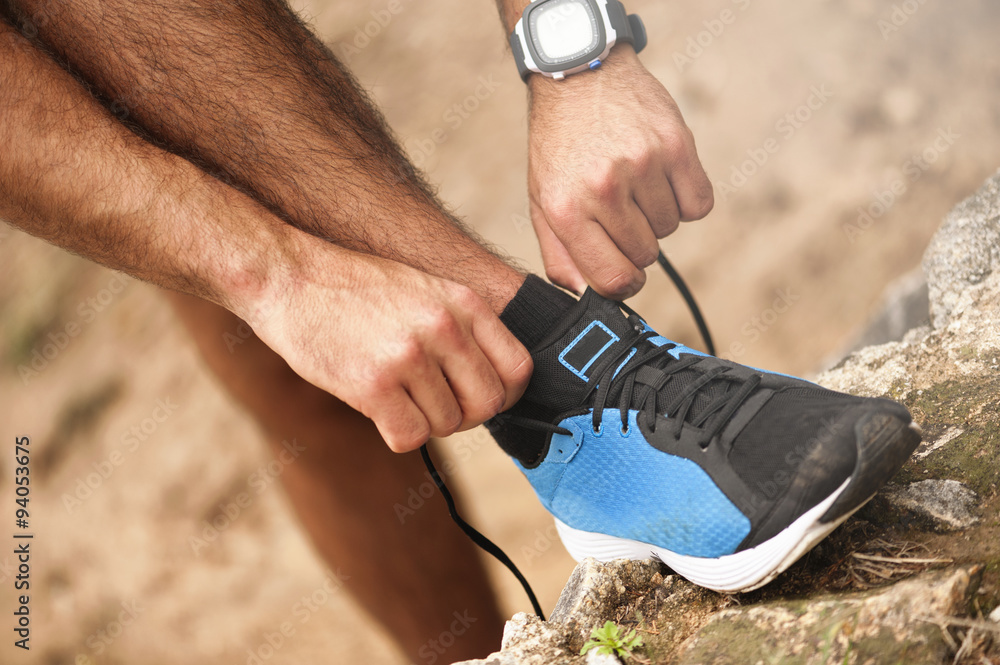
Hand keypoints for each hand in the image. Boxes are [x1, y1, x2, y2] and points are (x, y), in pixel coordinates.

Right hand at [245, 237, 532, 451]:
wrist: (289, 278)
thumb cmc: (356, 289)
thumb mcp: (425, 289)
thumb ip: (462, 329)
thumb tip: (495, 388)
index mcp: (463, 302)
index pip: (518, 368)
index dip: (504, 394)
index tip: (478, 398)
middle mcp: (444, 327)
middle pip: (487, 404)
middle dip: (464, 415)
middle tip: (431, 404)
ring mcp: (409, 356)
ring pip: (447, 425)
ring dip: (424, 421)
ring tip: (395, 395)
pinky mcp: (374, 384)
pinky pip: (410, 437)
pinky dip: (396, 433)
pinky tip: (377, 409)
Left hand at [527, 46, 713, 298]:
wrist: (579, 75)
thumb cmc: (559, 145)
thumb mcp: (542, 200)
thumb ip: (560, 255)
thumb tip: (585, 296)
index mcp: (566, 209)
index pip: (613, 279)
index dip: (623, 283)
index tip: (624, 272)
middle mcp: (604, 188)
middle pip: (645, 256)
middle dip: (636, 242)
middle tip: (621, 211)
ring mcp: (642, 165)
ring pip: (670, 229)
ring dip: (657, 215)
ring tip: (635, 183)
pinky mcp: (676, 145)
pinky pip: (698, 205)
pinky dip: (685, 199)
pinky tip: (662, 178)